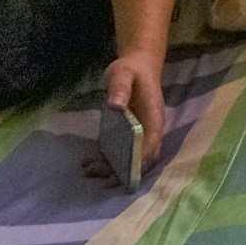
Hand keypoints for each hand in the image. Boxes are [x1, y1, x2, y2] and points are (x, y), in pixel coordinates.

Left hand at [93, 51, 167, 186]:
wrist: (139, 66)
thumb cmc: (132, 70)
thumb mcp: (123, 73)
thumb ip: (120, 88)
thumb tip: (116, 106)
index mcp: (154, 116)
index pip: (152, 141)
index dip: (140, 157)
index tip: (123, 169)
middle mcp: (151, 129)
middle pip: (145, 156)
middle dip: (126, 170)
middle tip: (101, 178)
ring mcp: (143, 133)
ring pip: (135, 157)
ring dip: (116, 169)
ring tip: (91, 172)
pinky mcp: (132, 134)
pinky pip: (125, 151)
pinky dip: (111, 160)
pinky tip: (92, 164)